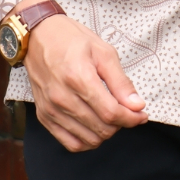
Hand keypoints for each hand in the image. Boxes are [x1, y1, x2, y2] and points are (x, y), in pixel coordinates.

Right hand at [14, 0, 147, 150]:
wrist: (38, 36)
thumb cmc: (71, 39)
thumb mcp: (102, 51)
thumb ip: (120, 81)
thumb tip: (136, 105)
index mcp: (79, 77)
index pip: (110, 112)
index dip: (131, 118)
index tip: (141, 114)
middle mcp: (62, 97)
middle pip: (101, 128)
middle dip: (121, 124)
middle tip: (126, 110)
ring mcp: (51, 109)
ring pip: (88, 140)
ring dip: (105, 132)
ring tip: (110, 116)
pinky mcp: (44, 116)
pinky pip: (70, 143)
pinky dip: (87, 141)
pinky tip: (94, 126)